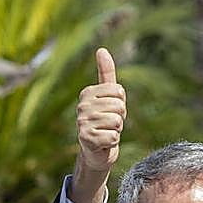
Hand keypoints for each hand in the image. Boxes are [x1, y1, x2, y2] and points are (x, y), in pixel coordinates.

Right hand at [70, 48, 124, 202]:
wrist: (97, 152)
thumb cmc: (105, 122)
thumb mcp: (109, 97)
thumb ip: (106, 74)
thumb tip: (101, 49)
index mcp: (87, 93)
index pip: (119, 91)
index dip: (121, 104)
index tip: (111, 111)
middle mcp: (82, 106)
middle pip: (119, 106)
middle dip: (120, 118)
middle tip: (110, 125)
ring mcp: (82, 123)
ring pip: (117, 122)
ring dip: (117, 131)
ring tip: (107, 133)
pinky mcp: (86, 139)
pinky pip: (113, 137)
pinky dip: (113, 142)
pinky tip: (104, 143)